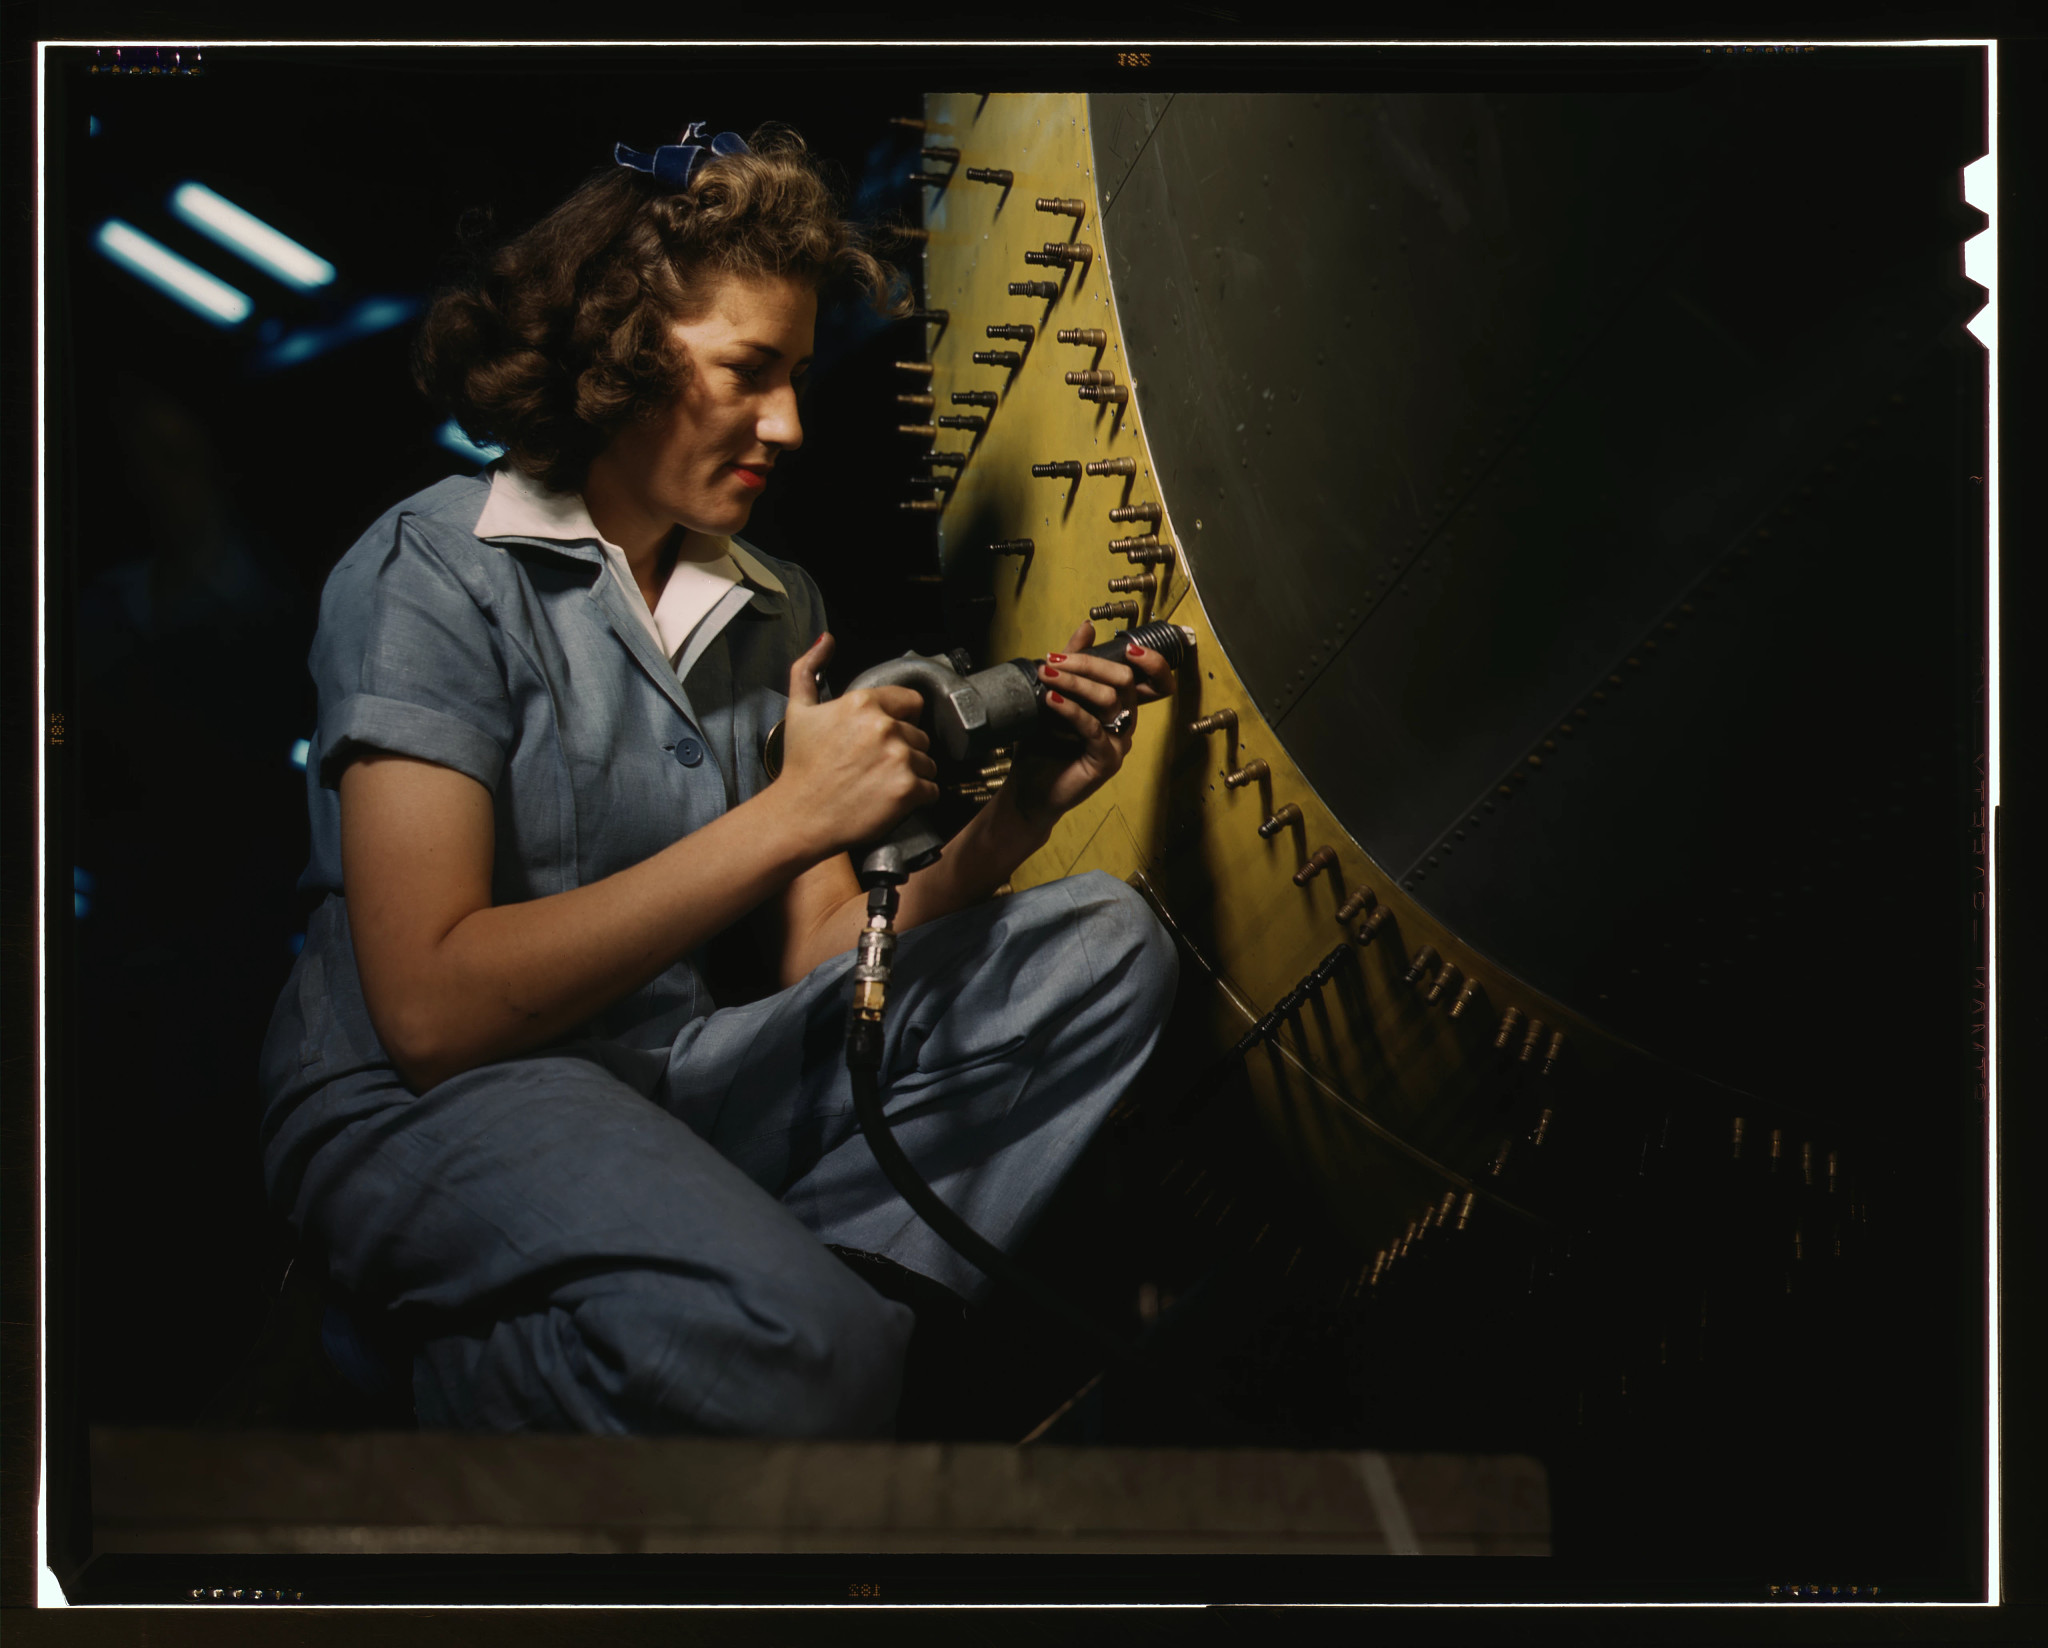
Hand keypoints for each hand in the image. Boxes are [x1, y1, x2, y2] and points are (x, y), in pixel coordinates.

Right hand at [774, 633, 940, 855]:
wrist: (799, 816)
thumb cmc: (800, 766)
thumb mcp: (798, 710)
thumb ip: (809, 669)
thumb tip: (825, 640)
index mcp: (863, 703)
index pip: (911, 702)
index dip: (900, 720)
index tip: (883, 739)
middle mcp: (885, 726)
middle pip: (920, 734)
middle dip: (904, 749)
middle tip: (876, 766)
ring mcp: (899, 758)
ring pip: (928, 762)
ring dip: (912, 774)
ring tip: (882, 784)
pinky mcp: (908, 790)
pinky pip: (932, 790)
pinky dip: (918, 797)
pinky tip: (890, 800)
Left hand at [1002, 620, 1174, 829]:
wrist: (1028, 791)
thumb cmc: (1042, 744)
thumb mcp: (1054, 694)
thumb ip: (1072, 663)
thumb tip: (1087, 627)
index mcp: (1120, 705)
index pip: (1155, 680)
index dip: (1152, 662)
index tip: (1128, 645)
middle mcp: (1125, 722)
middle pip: (1125, 680)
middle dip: (1089, 664)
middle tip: (1054, 659)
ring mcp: (1119, 743)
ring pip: (1110, 699)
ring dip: (1075, 682)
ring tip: (1046, 675)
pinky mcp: (1106, 761)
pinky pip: (1093, 727)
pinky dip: (1071, 710)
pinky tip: (1050, 700)